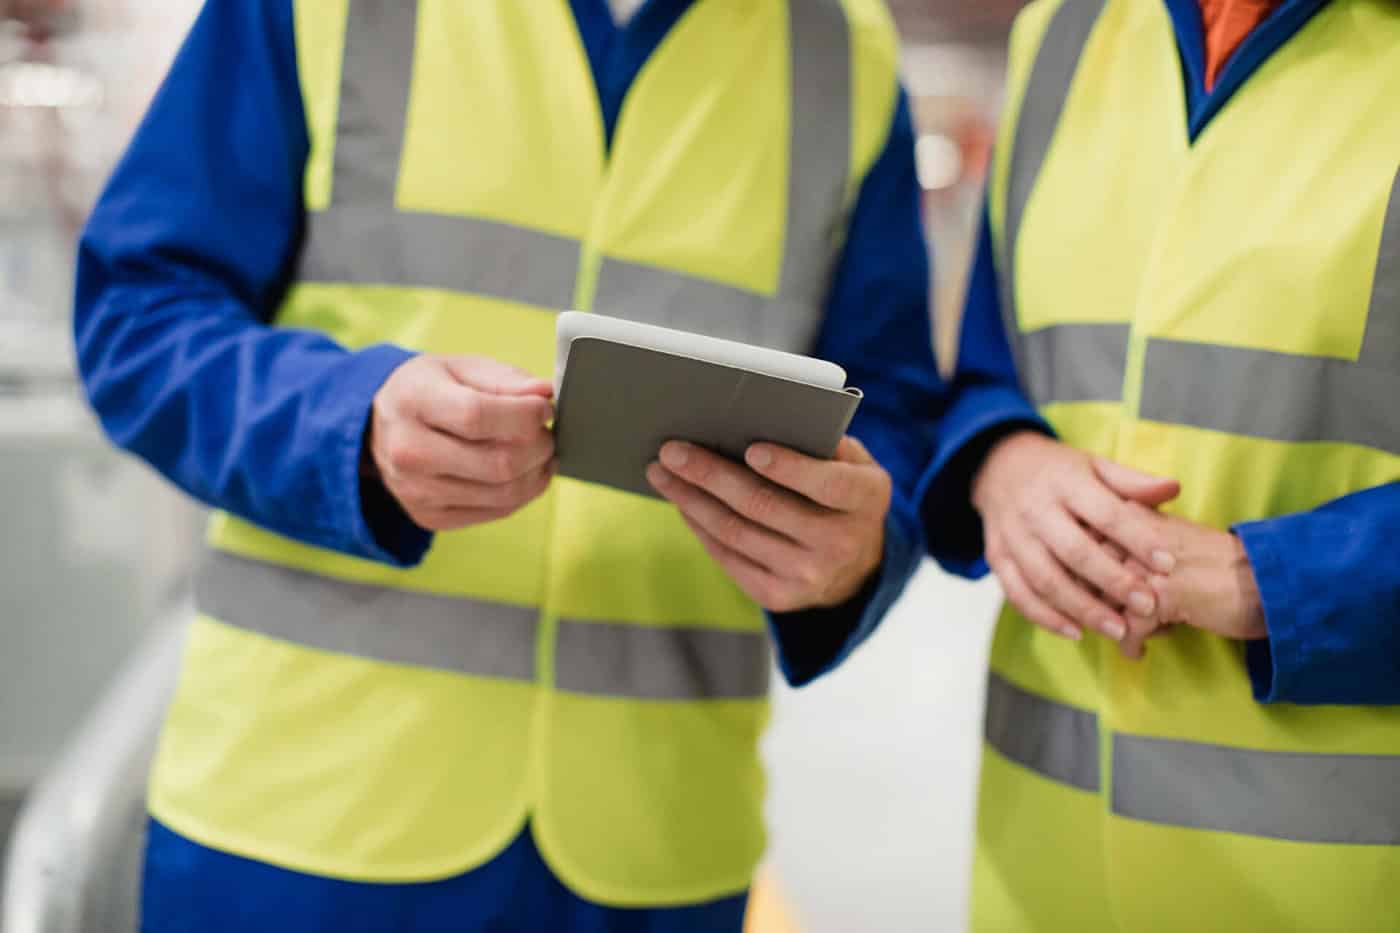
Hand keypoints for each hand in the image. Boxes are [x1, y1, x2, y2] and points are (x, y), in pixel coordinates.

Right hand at [368, 355, 555, 531]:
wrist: (379, 425)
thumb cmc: (428, 390)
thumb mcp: (461, 367)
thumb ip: (505, 380)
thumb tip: (544, 394)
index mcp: (413, 401)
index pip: (478, 416)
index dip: (524, 415)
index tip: (543, 409)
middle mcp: (408, 451)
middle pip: (498, 463)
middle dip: (539, 447)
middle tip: (545, 432)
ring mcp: (416, 491)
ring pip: (504, 493)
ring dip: (537, 473)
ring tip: (541, 452)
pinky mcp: (430, 516)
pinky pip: (496, 512)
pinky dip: (523, 493)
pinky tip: (525, 473)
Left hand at [646, 437, 890, 612]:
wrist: (855, 562)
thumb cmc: (842, 492)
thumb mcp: (852, 462)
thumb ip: (821, 441)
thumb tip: (760, 418)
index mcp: (867, 499)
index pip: (828, 484)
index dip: (789, 468)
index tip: (751, 448)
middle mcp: (841, 543)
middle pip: (765, 506)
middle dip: (712, 475)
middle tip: (672, 450)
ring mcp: (809, 575)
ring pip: (736, 533)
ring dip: (691, 500)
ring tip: (662, 473)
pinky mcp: (779, 596)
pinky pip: (728, 558)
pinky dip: (699, 527)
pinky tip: (681, 502)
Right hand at [972, 431, 1179, 647]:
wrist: (998, 468)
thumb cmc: (1059, 472)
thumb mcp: (1094, 465)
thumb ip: (1131, 481)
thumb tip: (1173, 488)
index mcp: (1066, 483)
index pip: (1106, 514)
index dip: (1138, 540)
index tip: (1168, 564)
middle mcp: (1035, 510)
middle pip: (1074, 552)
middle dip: (1112, 582)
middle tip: (1147, 606)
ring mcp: (1012, 536)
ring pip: (1045, 579)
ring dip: (1082, 609)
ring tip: (1118, 630)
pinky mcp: (996, 557)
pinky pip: (1017, 593)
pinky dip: (1045, 617)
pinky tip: (1076, 632)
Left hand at [1091, 462, 1266, 647]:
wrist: (1268, 580)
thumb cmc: (1218, 565)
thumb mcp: (1171, 541)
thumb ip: (1134, 545)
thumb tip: (1100, 571)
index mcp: (1135, 517)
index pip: (1083, 543)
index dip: (1082, 575)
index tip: (1090, 595)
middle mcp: (1136, 535)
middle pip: (1087, 574)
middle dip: (1096, 603)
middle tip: (1109, 620)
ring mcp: (1148, 564)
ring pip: (1104, 602)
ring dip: (1114, 624)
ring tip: (1130, 635)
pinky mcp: (1164, 595)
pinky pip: (1128, 628)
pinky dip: (1131, 645)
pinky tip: (1139, 652)